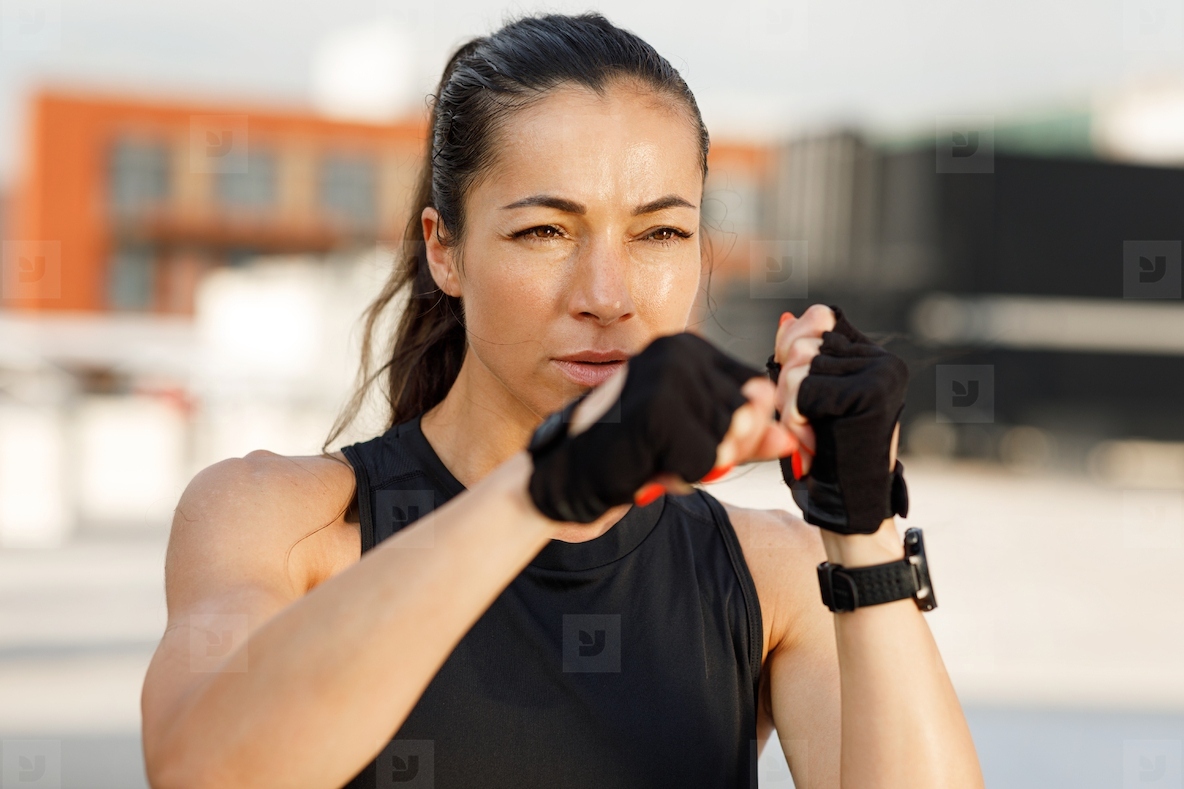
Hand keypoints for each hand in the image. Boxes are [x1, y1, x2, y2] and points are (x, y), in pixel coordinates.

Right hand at [528, 333, 796, 522]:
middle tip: (668, 453)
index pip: (757, 393)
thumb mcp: (694, 440)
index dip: (741, 432)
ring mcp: (669, 375)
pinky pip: (704, 460)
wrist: (564, 474)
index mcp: (690, 346)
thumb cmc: (627, 454)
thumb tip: (792, 440)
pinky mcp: (657, 408)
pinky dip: (681, 477)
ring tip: (655, 457)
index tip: (694, 443)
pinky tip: (647, 466)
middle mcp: (681, 349)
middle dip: (718, 451)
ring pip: (728, 440)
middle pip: (748, 417)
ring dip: (695, 466)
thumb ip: (744, 437)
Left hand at [770, 305, 909, 534]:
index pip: (818, 319)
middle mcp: (883, 359)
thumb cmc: (826, 453)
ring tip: (809, 436)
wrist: (852, 505)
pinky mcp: (872, 392)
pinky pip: (804, 390)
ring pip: (799, 367)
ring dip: (789, 409)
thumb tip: (786, 317)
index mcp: (872, 355)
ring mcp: (882, 373)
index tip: (802, 397)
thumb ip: (799, 357)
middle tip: (806, 425)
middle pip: (803, 344)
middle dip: (787, 387)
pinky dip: (795, 419)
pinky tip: (812, 442)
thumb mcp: (808, 398)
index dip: (792, 351)